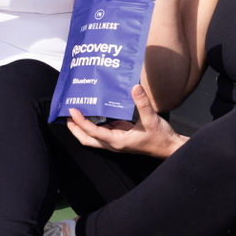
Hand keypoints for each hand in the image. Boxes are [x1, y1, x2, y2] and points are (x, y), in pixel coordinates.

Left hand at [65, 83, 187, 158]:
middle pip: (87, 139)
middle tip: (66, 114)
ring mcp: (116, 139)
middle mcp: (114, 142)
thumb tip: (134, 87)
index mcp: (117, 141)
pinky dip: (96, 120)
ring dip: (83, 124)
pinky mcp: (121, 134)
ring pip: (93, 134)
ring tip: (76, 109)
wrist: (170, 147)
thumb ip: (142, 103)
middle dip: (75, 128)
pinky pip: (103, 128)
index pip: (93, 132)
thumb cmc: (161, 138)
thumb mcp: (152, 119)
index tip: (72, 111)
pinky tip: (95, 108)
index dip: (81, 122)